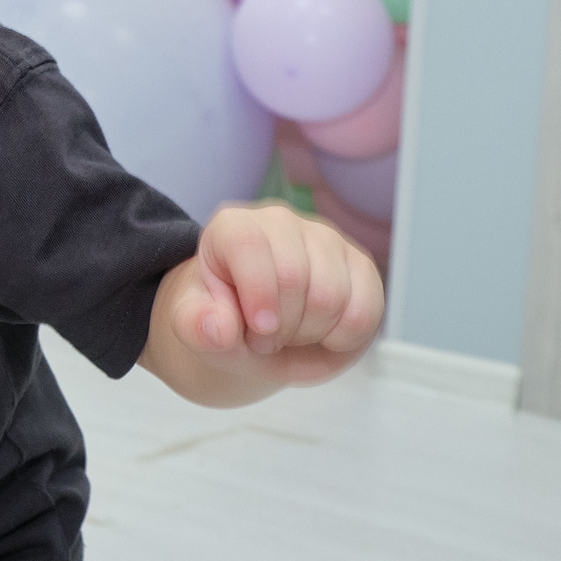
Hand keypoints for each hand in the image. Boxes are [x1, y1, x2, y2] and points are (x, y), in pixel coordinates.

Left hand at [165, 205, 383, 386]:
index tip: (258, 329)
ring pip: (332, 296)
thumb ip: (195, 326)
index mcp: (232, 227)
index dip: (257, 293)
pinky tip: (322, 334)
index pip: (249, 244)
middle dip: (280, 326)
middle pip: (294, 277)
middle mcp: (280, 221)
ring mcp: (325, 239)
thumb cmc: (225, 322)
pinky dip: (343, 338)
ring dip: (310, 333)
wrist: (257, 334)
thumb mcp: (196, 328)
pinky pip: (365, 311)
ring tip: (290, 333)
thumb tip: (218, 329)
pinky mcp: (360, 265)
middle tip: (264, 337)